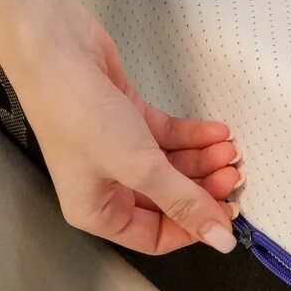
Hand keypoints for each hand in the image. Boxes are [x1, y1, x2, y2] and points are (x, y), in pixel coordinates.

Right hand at [0, 0, 241, 253]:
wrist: (57, 51)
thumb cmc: (80, 114)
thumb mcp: (139, 167)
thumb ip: (183, 202)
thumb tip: (218, 239)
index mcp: (97, 211)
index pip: (155, 236)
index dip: (193, 227)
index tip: (227, 214)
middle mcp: (106, 184)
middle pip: (169, 199)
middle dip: (203, 188)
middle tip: (233, 175)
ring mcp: (118, 150)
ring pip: (172, 166)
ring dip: (204, 159)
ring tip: (230, 149)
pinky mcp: (129, 119)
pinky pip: (169, 137)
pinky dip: (194, 135)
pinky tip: (217, 132)